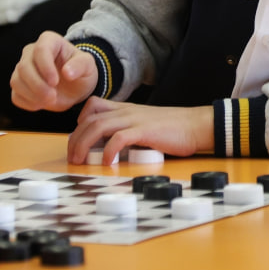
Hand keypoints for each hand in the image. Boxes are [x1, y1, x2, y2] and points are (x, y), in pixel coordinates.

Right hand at [10, 31, 98, 111]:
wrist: (75, 86)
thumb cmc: (81, 71)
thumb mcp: (88, 66)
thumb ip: (80, 65)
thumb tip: (67, 72)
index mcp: (49, 41)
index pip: (41, 50)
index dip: (45, 67)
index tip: (55, 82)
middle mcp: (31, 52)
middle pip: (24, 67)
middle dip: (37, 85)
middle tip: (52, 97)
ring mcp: (23, 68)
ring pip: (16, 81)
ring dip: (32, 95)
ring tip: (50, 100)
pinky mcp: (20, 85)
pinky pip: (16, 95)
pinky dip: (27, 102)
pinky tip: (41, 104)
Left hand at [67, 97, 214, 164]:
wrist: (195, 125)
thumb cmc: (173, 129)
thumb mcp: (145, 124)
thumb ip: (129, 130)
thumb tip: (113, 147)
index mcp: (126, 109)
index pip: (94, 105)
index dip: (81, 121)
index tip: (79, 138)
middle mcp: (126, 111)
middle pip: (90, 119)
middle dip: (75, 139)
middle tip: (73, 157)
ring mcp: (134, 119)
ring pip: (98, 126)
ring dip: (83, 144)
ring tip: (80, 161)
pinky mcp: (144, 131)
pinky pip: (118, 139)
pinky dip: (108, 152)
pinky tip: (107, 163)